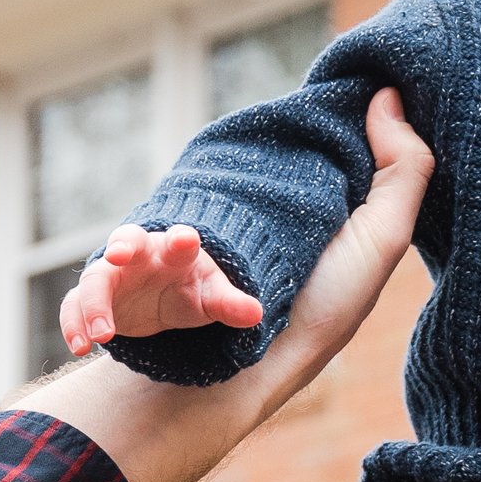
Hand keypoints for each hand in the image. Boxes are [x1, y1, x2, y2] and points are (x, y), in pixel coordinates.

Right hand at [19, 91, 430, 481]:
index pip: (212, 202)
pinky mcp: (122, 320)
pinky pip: (82, 308)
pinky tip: (88, 339)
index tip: (205, 227)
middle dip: (157, 244)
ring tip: (123, 283)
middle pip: (159, 237)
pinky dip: (82, 318)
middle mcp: (185, 255)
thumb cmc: (318, 315)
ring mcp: (148, 289)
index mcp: (233, 231)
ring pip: (113, 267)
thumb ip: (398, 170)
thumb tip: (387, 93)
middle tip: (176, 251)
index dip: (210, 201)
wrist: (261, 388)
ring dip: (113, 276)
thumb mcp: (374, 243)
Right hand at [58, 223, 263, 357]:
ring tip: (100, 337)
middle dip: (121, 246)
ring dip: (93, 305)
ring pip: (94, 280)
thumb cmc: (191, 288)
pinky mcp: (94, 299)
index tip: (186, 240)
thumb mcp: (213, 297)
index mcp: (175, 251)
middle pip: (126, 241)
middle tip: (117, 256)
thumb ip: (230, 303)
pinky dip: (73, 325)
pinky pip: (74, 307)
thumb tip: (256, 314)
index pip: (180, 241)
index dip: (182, 239)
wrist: (165, 294)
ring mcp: (113, 276)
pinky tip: (79, 348)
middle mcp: (139, 256)